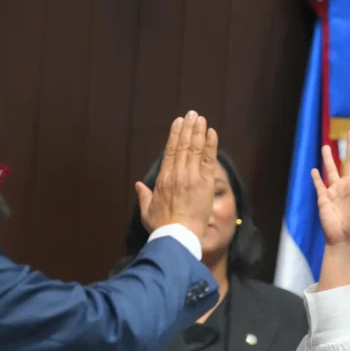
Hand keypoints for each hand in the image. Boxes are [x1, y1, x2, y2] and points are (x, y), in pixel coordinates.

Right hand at [136, 110, 218, 238]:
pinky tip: (212, 132)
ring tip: (201, 118)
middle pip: (182, 146)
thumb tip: (138, 185)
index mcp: (163, 179)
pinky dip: (210, 145)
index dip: (174, 135)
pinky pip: (208, 160)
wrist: (176, 236)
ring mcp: (191, 177)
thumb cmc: (161, 227)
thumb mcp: (146, 212)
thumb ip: (143, 196)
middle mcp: (176, 174)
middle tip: (192, 114)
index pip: (170, 152)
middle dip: (188, 128)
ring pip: (194, 149)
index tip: (178, 123)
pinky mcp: (205, 183)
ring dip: (198, 132)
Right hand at [311, 129, 349, 248]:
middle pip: (349, 161)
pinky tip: (313, 169)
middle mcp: (349, 185)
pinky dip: (316, 178)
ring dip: (328, 158)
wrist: (344, 239)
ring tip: (326, 145)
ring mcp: (336, 191)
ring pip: (332, 170)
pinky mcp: (324, 198)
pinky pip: (319, 185)